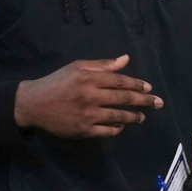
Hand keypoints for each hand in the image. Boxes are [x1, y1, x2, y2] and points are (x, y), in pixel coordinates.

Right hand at [13, 54, 162, 137]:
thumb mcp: (77, 67)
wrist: (33, 104)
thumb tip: (125, 59)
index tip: (148, 87)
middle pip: (123, 99)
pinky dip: (117, 128)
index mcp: (89, 78)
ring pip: (118, 116)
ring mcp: (87, 115)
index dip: (136, 85)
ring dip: (133, 116)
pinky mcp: (83, 130)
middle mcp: (90, 96)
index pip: (120, 82)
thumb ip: (102, 65)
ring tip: (143, 116)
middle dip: (144, 101)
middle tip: (158, 103)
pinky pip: (106, 131)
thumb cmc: (57, 82)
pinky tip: (123, 125)